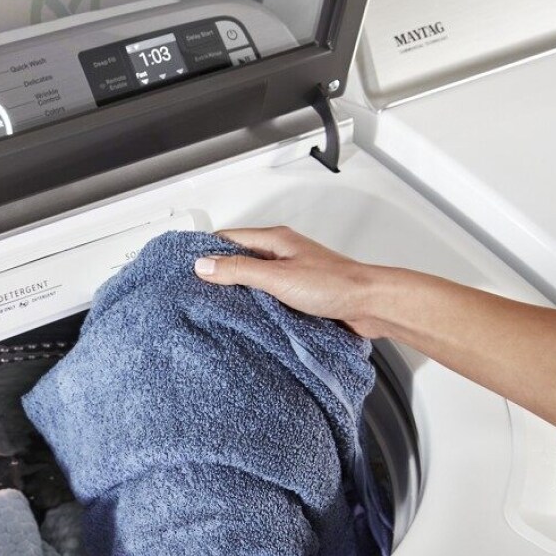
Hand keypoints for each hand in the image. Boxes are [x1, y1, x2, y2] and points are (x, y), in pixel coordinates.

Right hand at [193, 227, 391, 337]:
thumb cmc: (335, 285)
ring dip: (237, 291)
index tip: (185, 265)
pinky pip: (267, 296)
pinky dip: (254, 304)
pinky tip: (246, 317)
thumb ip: (239, 271)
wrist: (370, 305)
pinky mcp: (298, 294)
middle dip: (218, 272)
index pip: (228, 238)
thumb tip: (204, 265)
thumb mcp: (277, 277)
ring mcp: (290, 273)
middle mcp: (282, 253)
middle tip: (195, 288)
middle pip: (239, 258)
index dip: (205, 250)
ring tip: (216, 305)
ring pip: (253, 279)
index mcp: (275, 240)